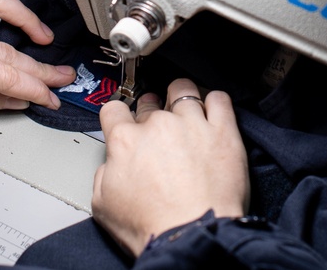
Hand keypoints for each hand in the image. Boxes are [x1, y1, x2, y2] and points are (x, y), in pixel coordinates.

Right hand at [92, 78, 249, 256]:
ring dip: (181, 99)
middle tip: (158, 128)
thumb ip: (103, 174)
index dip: (118, 116)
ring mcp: (192, 124)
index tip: (125, 122)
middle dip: (151, 111)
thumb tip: (112, 165)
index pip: (115, 109)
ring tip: (185, 113)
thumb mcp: (103, 205)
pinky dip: (214, 101)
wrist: (192, 237)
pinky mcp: (222, 132)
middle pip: (150, 101)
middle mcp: (158, 125)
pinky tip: (211, 112)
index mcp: (126, 141)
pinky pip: (219, 99)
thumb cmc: (153, 227)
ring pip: (184, 90)